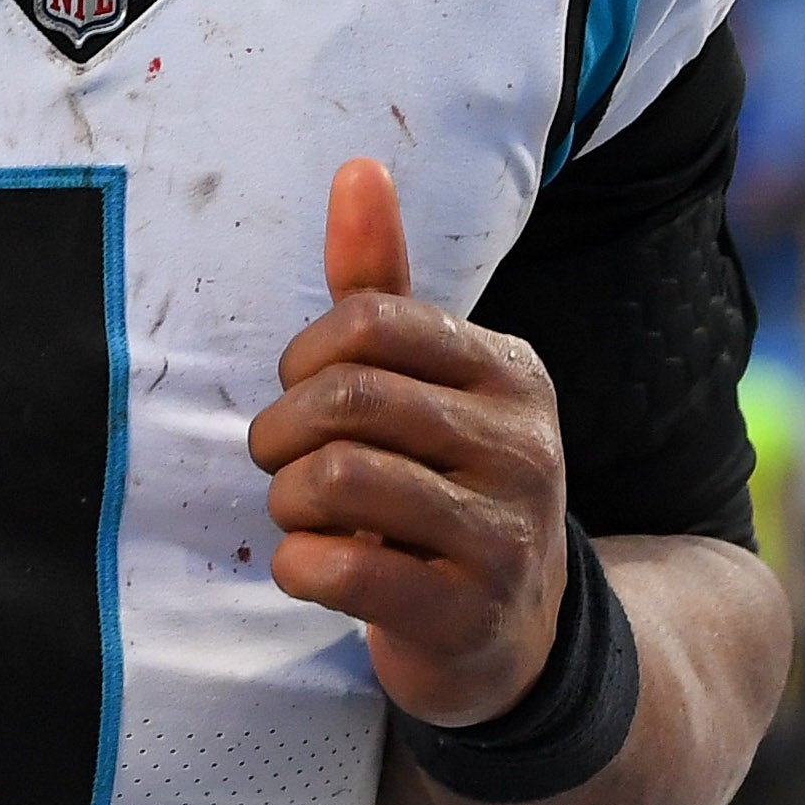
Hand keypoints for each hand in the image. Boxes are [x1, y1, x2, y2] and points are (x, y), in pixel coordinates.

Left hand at [248, 159, 570, 729]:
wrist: (513, 636)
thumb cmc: (445, 486)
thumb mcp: (427, 385)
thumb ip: (384, 284)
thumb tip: (359, 167)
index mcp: (512, 372)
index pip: (372, 319)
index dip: (304, 355)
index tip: (302, 392)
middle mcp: (524, 447)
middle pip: (345, 397)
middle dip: (281, 430)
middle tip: (283, 461)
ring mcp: (504, 536)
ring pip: (333, 480)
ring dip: (285, 500)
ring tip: (303, 515)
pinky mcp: (466, 617)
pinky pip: (336, 569)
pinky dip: (297, 566)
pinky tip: (316, 568)